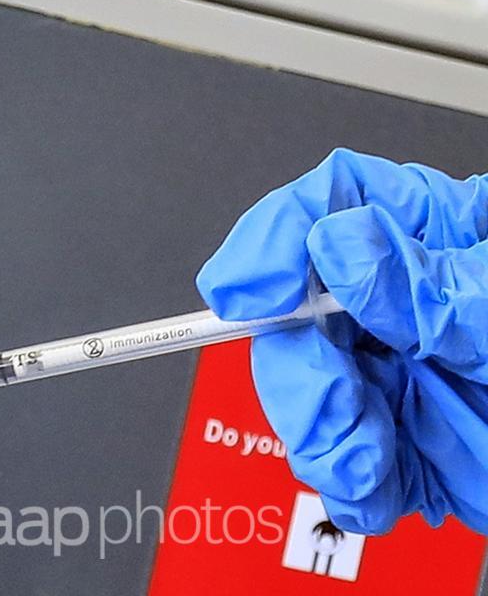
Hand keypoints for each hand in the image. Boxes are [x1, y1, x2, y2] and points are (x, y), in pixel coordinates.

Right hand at [196, 147, 487, 533]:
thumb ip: (438, 284)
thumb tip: (340, 250)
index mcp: (447, 236)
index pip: (335, 202)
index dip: (275, 237)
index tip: (245, 288)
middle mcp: (411, 302)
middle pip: (300, 308)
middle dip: (301, 367)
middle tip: (329, 403)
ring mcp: (405, 375)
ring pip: (310, 391)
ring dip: (322, 436)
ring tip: (366, 467)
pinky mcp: (408, 444)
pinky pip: (344, 462)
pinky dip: (350, 486)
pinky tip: (378, 490)